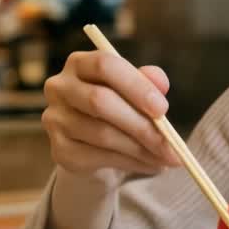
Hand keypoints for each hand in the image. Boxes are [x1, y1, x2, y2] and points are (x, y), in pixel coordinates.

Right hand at [41, 50, 180, 185]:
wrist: (97, 146)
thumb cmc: (121, 109)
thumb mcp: (137, 92)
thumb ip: (149, 82)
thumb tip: (160, 82)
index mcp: (80, 63)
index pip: (105, 65)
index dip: (136, 86)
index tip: (163, 109)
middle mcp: (60, 87)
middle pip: (100, 101)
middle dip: (142, 125)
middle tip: (172, 144)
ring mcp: (55, 120)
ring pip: (103, 134)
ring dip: (141, 149)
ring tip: (167, 158)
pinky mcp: (60, 150)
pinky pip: (99, 157)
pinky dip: (131, 163)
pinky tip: (151, 165)